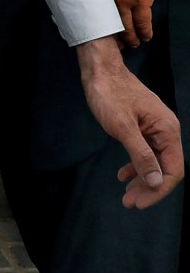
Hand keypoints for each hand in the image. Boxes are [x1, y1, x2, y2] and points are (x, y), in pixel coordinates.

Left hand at [78, 37, 183, 208]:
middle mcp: (166, 130)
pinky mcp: (143, 126)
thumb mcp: (122, 127)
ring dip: (141, 179)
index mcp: (167, 130)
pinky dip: (135, 165)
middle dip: (149, 188)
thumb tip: (156, 180)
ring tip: (126, 196)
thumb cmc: (109, 93)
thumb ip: (140, 154)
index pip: (172, 170)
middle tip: (129, 203)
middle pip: (164, 168)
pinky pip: (145, 151)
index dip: (158, 190)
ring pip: (153, 161)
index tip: (140, 203)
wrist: (100, 69)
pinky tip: (123, 175)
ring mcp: (155, 128)